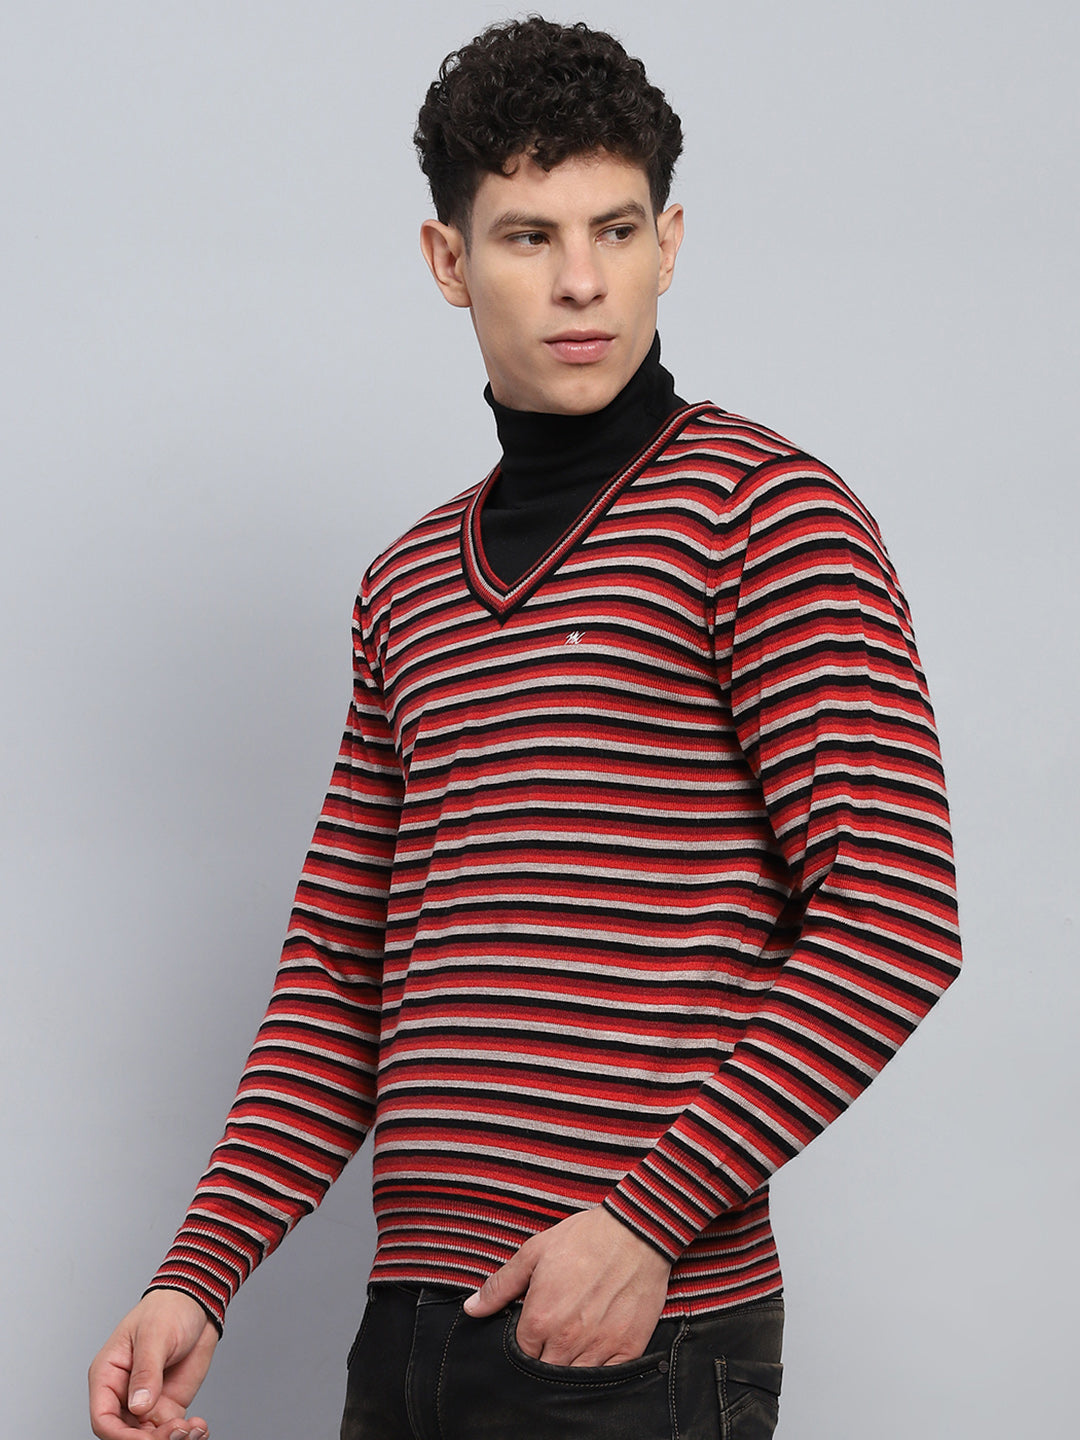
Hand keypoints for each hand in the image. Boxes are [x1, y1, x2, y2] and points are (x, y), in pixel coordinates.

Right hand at [89, 1289, 217, 1439]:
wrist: (197, 1304)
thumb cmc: (167, 1309)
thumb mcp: (155, 1335)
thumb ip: (146, 1371)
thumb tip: (138, 1406)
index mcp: (108, 1375)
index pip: (103, 1418)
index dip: (120, 1436)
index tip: (145, 1438)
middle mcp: (123, 1394)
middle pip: (126, 1434)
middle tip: (178, 1431)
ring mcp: (146, 1402)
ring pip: (149, 1437)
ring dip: (171, 1439)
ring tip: (193, 1428)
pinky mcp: (168, 1404)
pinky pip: (171, 1431)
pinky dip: (186, 1435)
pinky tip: (200, 1428)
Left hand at [462, 1205, 670, 1365]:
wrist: (635, 1231)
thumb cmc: (583, 1238)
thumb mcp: (534, 1252)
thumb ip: (501, 1285)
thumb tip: (472, 1308)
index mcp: (540, 1318)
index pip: (520, 1354)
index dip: (524, 1345)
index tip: (533, 1331)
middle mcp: (567, 1339)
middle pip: (545, 1372)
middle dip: (544, 1359)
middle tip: (553, 1338)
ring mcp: (599, 1347)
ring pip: (574, 1381)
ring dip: (569, 1367)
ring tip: (572, 1345)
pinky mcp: (628, 1348)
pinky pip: (607, 1378)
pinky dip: (599, 1372)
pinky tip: (595, 1353)